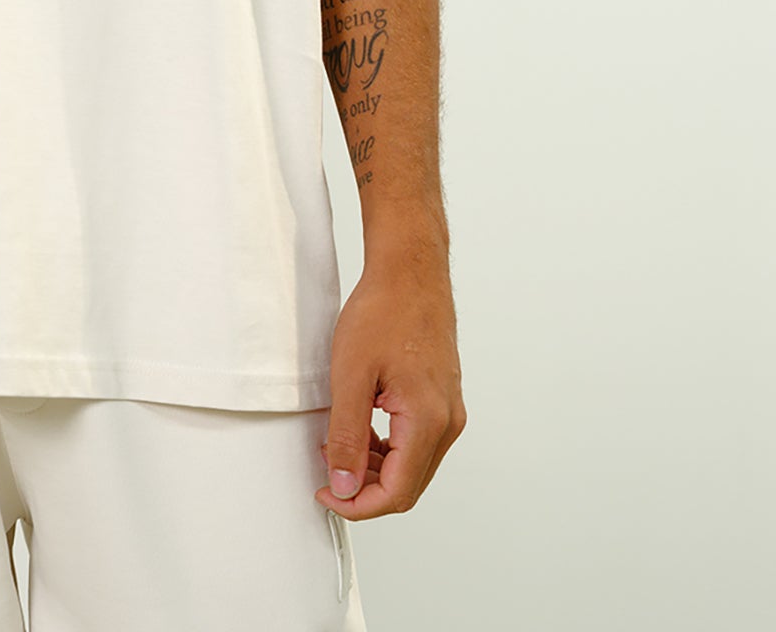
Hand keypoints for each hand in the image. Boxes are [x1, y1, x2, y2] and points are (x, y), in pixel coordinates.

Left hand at [315, 251, 466, 519]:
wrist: (409, 271)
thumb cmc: (383, 311)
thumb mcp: (351, 375)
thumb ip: (347, 436)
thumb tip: (344, 486)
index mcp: (428, 422)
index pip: (397, 493)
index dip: (358, 504)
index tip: (326, 494)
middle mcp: (447, 423)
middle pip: (407, 485)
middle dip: (364, 488)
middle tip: (326, 471)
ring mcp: (448, 410)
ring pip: (412, 466)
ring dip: (374, 468)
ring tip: (336, 446)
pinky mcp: (442, 399)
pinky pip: (416, 442)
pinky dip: (387, 448)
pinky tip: (359, 430)